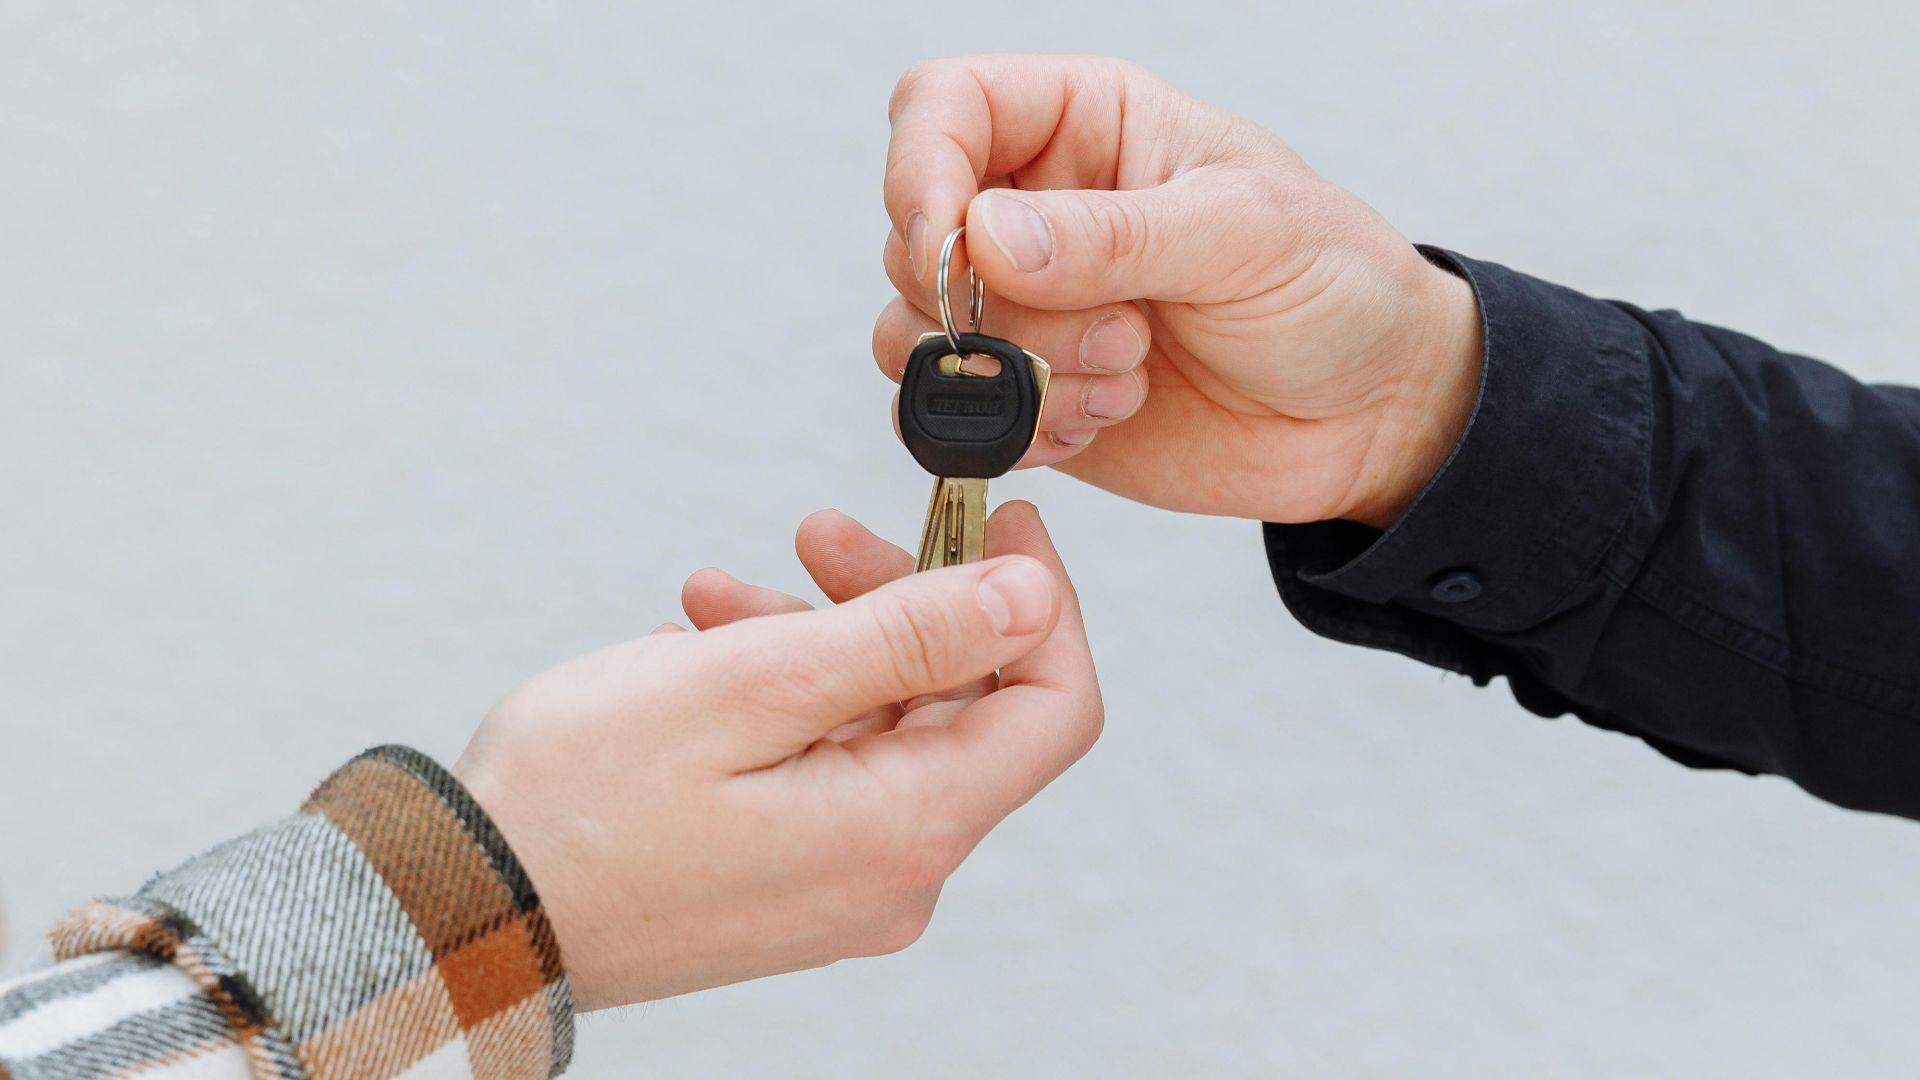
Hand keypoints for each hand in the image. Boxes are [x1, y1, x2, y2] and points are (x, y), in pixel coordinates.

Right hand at [453, 502, 1100, 1010]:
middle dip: (901, 601)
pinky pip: (829, 767)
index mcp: (907, 828)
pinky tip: (709, 652)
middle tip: (819, 534)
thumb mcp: (751, 685)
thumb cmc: (579, 805)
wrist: (461, 916)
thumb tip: (1030, 594)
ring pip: (884, 726)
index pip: (1053, 709)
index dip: (1043, 603)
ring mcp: (845, 886)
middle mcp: (895, 874)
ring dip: (820, 639)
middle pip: (962, 706)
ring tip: (721, 596)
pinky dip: (787, 698)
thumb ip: (906, 637)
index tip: (998, 523)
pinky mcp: (794, 883)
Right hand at [875, 55, 1482, 527]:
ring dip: (1014, 375)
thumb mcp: (1248, 232)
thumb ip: (1116, 233)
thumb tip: (986, 237)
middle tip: (1121, 332)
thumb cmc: (1333, 288)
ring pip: (917, 335)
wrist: (1374, 414)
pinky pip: (953, 419)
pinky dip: (1017, 432)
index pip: (942, 106)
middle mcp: (1035, 211)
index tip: (950, 242)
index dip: (919, 168)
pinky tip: (1106, 423)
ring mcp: (1026, 311)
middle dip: (994, 303)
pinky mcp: (1027, 398)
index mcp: (1084, 126)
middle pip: (911, 236)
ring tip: (1128, 378)